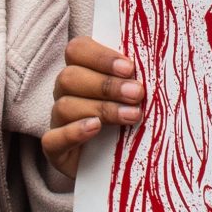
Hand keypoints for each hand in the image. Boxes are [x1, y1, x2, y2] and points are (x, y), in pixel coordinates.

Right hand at [44, 37, 143, 178]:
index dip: (101, 56)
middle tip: (137, 93)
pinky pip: (53, 139)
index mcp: (83, 69)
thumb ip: (138, 76)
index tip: (129, 68)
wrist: (125, 162)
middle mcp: (66, 92)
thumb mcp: (137, 94)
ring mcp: (58, 120)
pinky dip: (74, 132)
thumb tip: (158, 61)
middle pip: (70, 77)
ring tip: (131, 115)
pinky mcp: (55, 150)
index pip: (77, 50)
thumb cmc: (134, 116)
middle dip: (106, 85)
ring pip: (65, 106)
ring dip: (101, 108)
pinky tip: (95, 128)